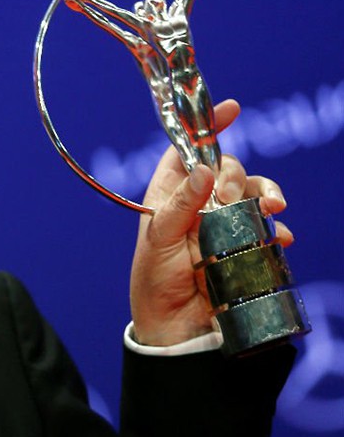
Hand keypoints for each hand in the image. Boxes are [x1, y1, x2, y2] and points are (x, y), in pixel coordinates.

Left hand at [129, 99, 292, 345]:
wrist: (176, 326)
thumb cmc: (155, 281)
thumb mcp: (158, 240)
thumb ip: (180, 205)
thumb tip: (204, 170)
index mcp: (169, 194)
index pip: (186, 150)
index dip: (205, 127)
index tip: (231, 110)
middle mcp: (198, 203)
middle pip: (226, 167)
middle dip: (234, 174)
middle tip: (229, 199)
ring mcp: (223, 223)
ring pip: (251, 192)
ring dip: (265, 194)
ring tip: (270, 211)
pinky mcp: (245, 244)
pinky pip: (268, 225)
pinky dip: (277, 227)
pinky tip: (280, 237)